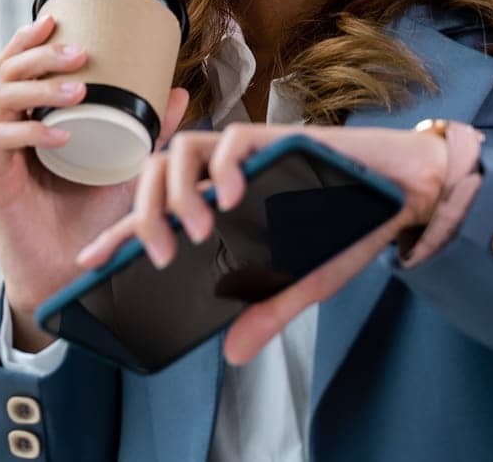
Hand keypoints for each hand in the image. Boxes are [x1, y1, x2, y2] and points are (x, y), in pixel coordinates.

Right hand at [0, 11, 191, 348]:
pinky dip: (32, 130)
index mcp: (36, 115)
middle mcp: (12, 128)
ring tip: (77, 87)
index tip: (57, 17)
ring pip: (1, 98)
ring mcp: (1, 153)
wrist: (68, 274)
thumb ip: (150, 130)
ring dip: (39, 86)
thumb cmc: (91, 217)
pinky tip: (60, 132)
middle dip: (40, 54)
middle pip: (6, 72)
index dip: (30, 37)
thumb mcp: (125, 164)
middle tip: (79, 52)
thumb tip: (178, 92)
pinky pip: (3, 141)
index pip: (19, 64)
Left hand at [72, 123, 448, 365]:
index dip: (119, 232)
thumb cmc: (350, 228)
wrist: (403, 192)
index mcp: (220, 201)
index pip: (155, 209)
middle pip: (156, 172)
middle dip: (146, 215)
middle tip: (162, 255)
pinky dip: (225, 167)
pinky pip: (234, 139)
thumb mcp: (302, 282)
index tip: (89, 260)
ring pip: (183, 149)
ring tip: (197, 231)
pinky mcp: (277, 138)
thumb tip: (234, 353)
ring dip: (180, 192)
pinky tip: (232, 197)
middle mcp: (225, 171)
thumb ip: (266, 310)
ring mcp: (248, 152)